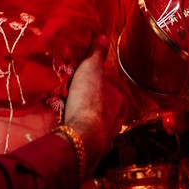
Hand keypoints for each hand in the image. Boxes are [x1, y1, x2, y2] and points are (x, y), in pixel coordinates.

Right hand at [62, 37, 127, 174]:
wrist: (82, 137)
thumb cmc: (88, 101)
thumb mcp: (90, 71)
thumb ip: (96, 55)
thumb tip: (104, 37)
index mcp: (118, 100)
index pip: (107, 89)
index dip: (94, 86)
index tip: (81, 85)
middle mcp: (117, 120)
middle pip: (103, 108)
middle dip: (90, 106)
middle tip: (73, 101)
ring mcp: (107, 137)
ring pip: (96, 125)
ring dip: (85, 121)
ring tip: (69, 116)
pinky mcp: (95, 151)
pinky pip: (88, 139)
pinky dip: (80, 134)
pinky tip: (70, 131)